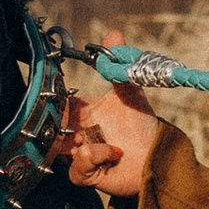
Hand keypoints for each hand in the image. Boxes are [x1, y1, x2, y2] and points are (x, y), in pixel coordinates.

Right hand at [57, 79, 163, 202]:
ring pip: (57, 146)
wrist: (156, 154)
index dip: (55, 98)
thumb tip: (114, 35)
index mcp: (83, 113)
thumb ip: (118, 67)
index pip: (58, 102)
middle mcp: (76, 133)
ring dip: (74, 139)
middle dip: (59, 121)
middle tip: (73, 118)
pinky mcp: (85, 174)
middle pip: (51, 125)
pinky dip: (96, 155)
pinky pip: (78, 164)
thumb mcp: (130, 91)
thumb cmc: (141, 125)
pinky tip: (114, 152)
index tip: (59, 93)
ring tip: (90, 136)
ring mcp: (78, 154)